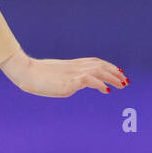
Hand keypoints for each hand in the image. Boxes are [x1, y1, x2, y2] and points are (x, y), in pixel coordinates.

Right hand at [0, 49, 128, 97]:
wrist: (26, 72)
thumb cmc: (34, 75)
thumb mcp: (53, 76)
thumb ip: (65, 79)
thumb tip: (70, 85)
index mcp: (72, 65)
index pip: (94, 62)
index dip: (107, 66)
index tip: (117, 71)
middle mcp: (75, 67)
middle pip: (100, 65)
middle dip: (114, 72)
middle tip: (125, 80)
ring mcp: (73, 73)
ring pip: (99, 71)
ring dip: (112, 78)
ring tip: (122, 84)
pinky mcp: (70, 81)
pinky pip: (90, 80)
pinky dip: (100, 84)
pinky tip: (106, 90)